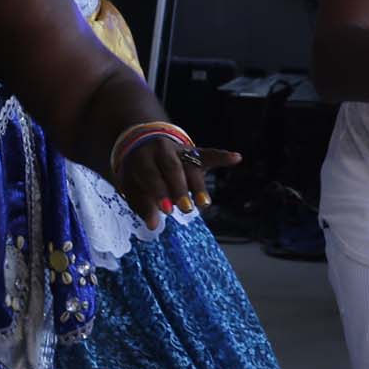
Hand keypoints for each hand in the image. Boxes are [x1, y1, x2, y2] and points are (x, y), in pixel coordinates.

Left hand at [116, 139, 241, 230]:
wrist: (143, 142)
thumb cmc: (138, 172)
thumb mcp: (131, 186)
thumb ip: (142, 205)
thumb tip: (153, 225)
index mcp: (142, 158)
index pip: (151, 175)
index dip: (159, 193)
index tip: (167, 211)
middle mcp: (162, 150)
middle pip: (172, 169)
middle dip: (180, 189)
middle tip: (187, 209)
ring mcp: (179, 150)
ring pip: (191, 166)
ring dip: (198, 185)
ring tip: (204, 204)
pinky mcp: (194, 152)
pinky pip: (208, 154)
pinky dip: (222, 156)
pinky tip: (236, 158)